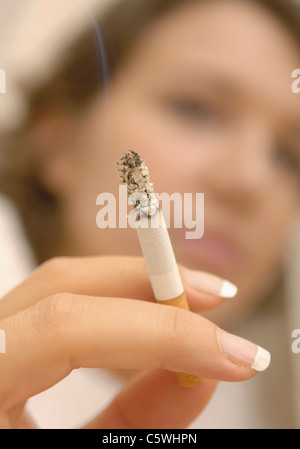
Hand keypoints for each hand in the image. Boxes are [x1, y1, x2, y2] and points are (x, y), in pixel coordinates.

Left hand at [0, 256, 268, 428]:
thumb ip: (134, 424)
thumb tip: (196, 376)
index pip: (65, 328)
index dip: (157, 333)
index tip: (227, 353)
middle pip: (65, 286)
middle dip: (150, 287)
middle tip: (215, 301)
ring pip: (64, 287)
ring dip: (135, 290)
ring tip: (193, 307)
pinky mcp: (11, 342)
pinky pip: (66, 311)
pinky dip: (117, 313)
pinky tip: (155, 326)